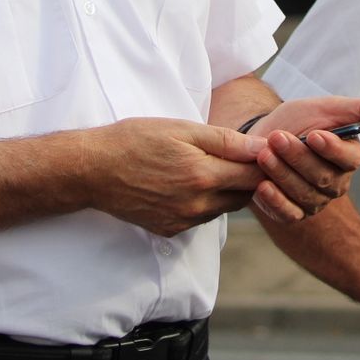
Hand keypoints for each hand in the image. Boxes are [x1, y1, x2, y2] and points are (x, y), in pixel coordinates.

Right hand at [87, 118, 267, 236]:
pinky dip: (206, 203)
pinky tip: (191, 185)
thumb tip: (263, 147)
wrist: (93, 169)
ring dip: (228, 191)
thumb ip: (226, 140)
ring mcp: (184, 221)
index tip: (265, 151)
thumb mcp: (181, 129)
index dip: (266, 163)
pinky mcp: (170, 230)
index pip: (256, 177)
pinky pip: (202, 219)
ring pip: (224, 209)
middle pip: (245, 197)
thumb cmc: (136, 140)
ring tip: (213, 167)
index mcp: (204, 175)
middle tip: (241, 157)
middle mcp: (198, 205)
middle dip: (249, 179)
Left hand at [245, 96, 359, 221]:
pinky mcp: (293, 214)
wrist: (263, 136)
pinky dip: (275, 202)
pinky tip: (263, 186)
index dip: (332, 149)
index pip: (349, 159)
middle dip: (297, 156)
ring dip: (282, 174)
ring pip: (303, 194)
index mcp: (349, 157)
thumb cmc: (299, 121)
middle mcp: (336, 183)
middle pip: (321, 177)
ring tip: (263, 155)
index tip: (314, 135)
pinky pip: (288, 214)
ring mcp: (315, 201)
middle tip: (276, 138)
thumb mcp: (328, 107)